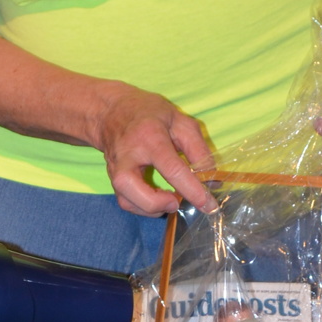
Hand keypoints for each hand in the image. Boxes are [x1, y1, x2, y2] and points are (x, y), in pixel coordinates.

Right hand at [96, 85, 216, 215]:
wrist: (110, 112)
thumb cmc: (149, 114)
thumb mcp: (180, 121)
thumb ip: (198, 149)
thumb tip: (211, 181)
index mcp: (150, 137)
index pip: (172, 169)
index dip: (192, 190)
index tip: (208, 204)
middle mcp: (128, 156)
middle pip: (137, 192)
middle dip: (160, 204)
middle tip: (178, 201)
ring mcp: (115, 169)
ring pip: (127, 202)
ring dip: (152, 209)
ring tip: (170, 200)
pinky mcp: (112, 179)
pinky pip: (126, 202)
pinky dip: (143, 208)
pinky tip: (157, 200)